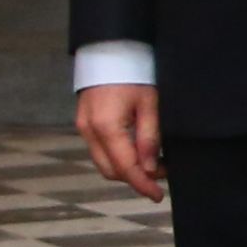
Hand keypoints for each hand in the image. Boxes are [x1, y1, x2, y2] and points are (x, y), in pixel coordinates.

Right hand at [77, 83, 166, 202]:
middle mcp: (89, 131)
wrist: (110, 50)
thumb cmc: (134, 73)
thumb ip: (149, 138)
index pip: (125, 167)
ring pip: (104, 162)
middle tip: (163, 174)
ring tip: (154, 162)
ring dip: (127, 168)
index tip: (158, 196)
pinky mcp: (84, 123)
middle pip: (111, 170)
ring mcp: (83, 127)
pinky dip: (118, 156)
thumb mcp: (150, 104)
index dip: (142, 185)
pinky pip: (100, 150)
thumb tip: (150, 169)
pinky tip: (138, 151)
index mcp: (106, 127)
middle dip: (136, 178)